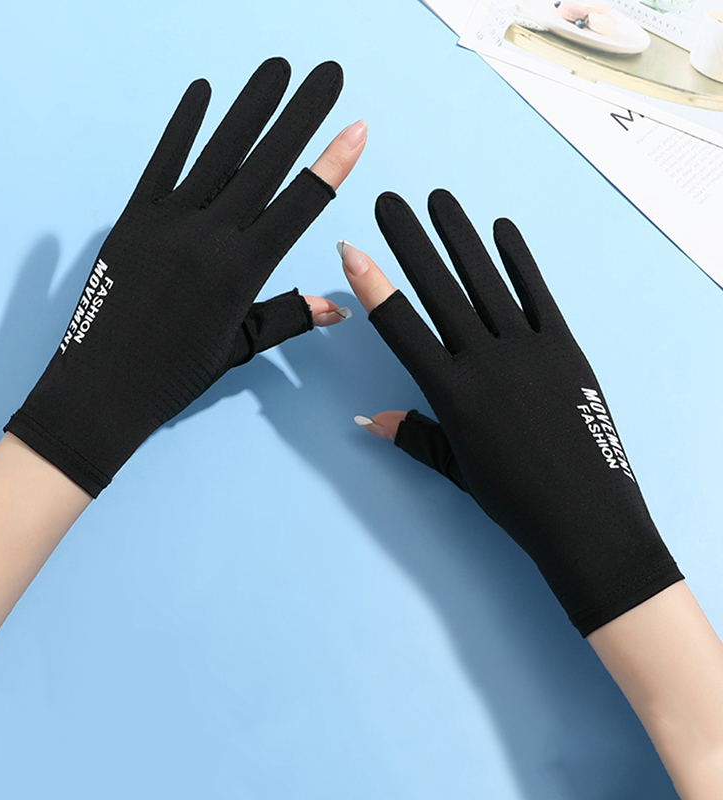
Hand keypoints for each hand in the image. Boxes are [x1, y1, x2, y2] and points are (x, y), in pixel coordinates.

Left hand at [4, 58, 365, 496]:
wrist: (100, 390)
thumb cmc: (175, 375)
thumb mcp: (238, 347)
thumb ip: (289, 317)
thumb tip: (341, 308)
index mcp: (242, 272)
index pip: (299, 205)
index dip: (332, 164)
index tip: (356, 127)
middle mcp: (209, 238)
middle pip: (265, 164)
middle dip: (301, 115)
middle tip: (328, 74)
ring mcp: (167, 223)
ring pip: (218, 153)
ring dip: (251, 108)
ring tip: (277, 69)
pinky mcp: (132, 219)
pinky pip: (162, 162)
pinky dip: (183, 127)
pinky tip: (202, 92)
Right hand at [340, 190, 681, 635]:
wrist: (585, 516)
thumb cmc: (514, 497)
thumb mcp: (455, 467)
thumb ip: (413, 434)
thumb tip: (370, 418)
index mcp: (450, 393)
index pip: (400, 328)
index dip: (373, 286)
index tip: (351, 250)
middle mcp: (484, 361)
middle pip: (438, 290)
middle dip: (409, 241)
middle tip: (388, 201)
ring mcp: (527, 350)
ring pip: (485, 281)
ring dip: (459, 237)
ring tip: (439, 199)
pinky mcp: (564, 347)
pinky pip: (537, 294)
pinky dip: (519, 260)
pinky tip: (502, 229)